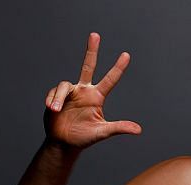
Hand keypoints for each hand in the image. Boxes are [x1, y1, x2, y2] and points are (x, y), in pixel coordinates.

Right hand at [43, 33, 140, 148]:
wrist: (64, 143)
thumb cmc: (85, 137)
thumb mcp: (103, 132)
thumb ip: (119, 128)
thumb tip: (138, 130)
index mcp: (97, 97)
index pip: (110, 79)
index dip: (118, 67)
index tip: (126, 55)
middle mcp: (84, 91)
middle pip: (88, 66)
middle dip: (92, 50)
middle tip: (95, 34)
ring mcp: (70, 92)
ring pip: (64, 85)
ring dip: (59, 98)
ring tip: (55, 110)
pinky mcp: (56, 96)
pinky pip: (54, 93)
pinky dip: (52, 101)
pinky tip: (52, 110)